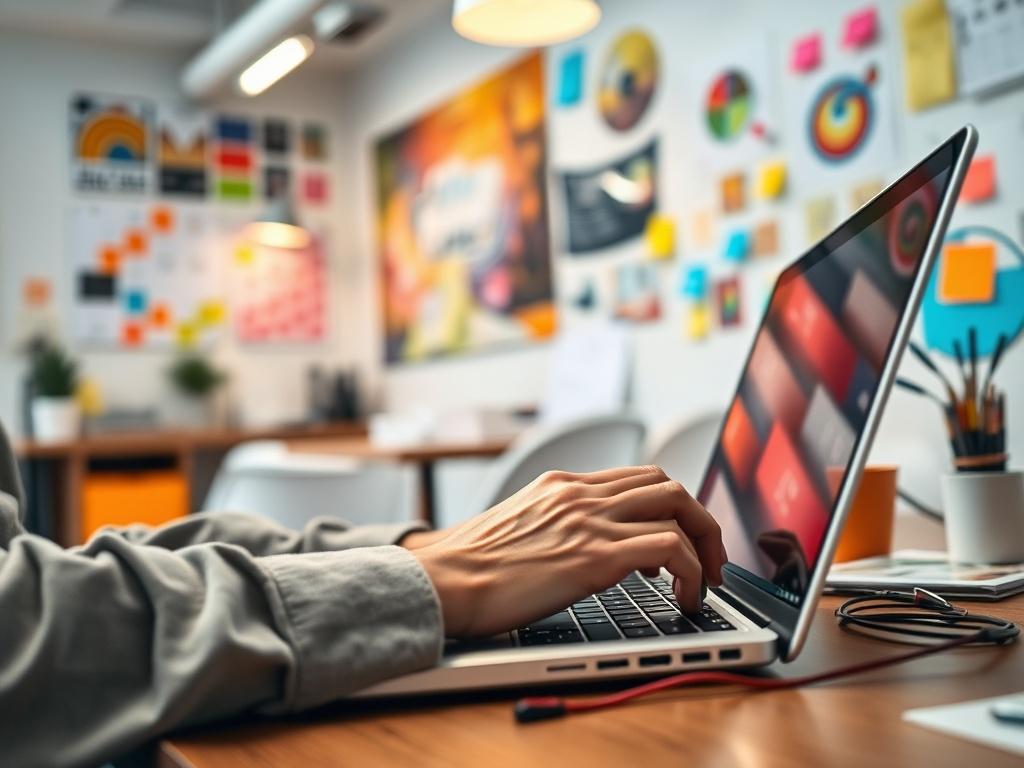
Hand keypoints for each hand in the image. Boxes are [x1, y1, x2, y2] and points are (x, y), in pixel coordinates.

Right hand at [412, 466, 726, 636]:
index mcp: (561, 485)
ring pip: (679, 509)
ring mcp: (589, 521)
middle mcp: (580, 494)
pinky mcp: (594, 557)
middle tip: (708, 560)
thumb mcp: (517, 526)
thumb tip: (579, 548)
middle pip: (668, 485)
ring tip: (704, 584)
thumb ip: (553, 525)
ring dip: (706, 548)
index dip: (671, 507)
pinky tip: (685, 599)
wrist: (441, 580)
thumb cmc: (467, 566)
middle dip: (700, 522)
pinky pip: (669, 550)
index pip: (637, 478)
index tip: (682, 539)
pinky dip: (692, 573)